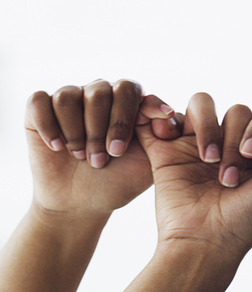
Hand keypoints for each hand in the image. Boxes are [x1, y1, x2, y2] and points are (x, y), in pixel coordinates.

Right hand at [25, 79, 176, 219]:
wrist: (82, 201)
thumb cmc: (121, 178)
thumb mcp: (151, 161)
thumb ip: (163, 136)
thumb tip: (171, 113)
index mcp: (129, 101)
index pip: (130, 90)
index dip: (130, 113)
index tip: (138, 133)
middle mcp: (100, 93)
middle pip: (100, 92)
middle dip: (103, 129)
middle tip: (105, 158)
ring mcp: (70, 98)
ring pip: (69, 97)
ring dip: (77, 132)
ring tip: (82, 157)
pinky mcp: (39, 109)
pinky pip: (40, 101)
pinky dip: (49, 126)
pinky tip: (58, 147)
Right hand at [136, 94, 251, 255]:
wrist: (205, 242)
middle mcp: (231, 143)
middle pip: (238, 111)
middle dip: (236, 140)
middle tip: (230, 178)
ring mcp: (198, 144)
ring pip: (203, 103)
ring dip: (208, 128)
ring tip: (207, 159)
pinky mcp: (166, 148)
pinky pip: (163, 115)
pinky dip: (163, 116)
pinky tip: (170, 135)